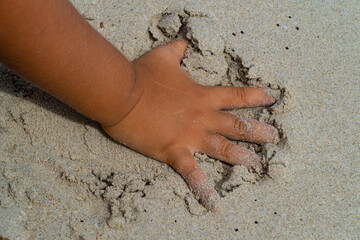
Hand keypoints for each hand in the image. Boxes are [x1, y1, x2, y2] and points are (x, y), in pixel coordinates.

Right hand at [103, 39, 277, 210]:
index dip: (255, 98)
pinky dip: (203, 189)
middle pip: (236, 126)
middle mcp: (202, 118)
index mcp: (202, 96)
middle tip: (274, 137)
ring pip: (224, 150)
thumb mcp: (163, 56)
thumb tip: (185, 40)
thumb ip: (178, 49)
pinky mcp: (174, 152)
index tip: (272, 99)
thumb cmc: (142, 75)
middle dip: (257, 132)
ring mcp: (191, 137)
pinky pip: (192, 174)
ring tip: (257, 164)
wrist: (122, 94)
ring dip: (242, 157)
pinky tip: (214, 204)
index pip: (235, 97)